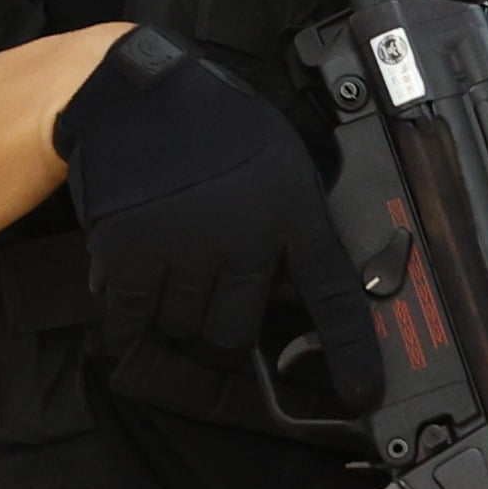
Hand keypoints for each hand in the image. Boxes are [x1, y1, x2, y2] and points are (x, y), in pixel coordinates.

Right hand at [56, 28, 383, 409]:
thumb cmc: (208, 122)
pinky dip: (128, 312)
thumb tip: (296, 287)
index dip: (350, 353)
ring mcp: (185, 247)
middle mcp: (243, 236)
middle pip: (234, 331)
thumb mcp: (277, 161)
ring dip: (172, 312)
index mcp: (290, 210)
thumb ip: (290, 220)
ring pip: (183, 326)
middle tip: (203, 291)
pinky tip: (129, 279)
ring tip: (165, 266)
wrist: (131, 94)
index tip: (359, 395)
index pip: (332, 295)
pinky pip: (132, 316)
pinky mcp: (130, 252)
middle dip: (218, 323)